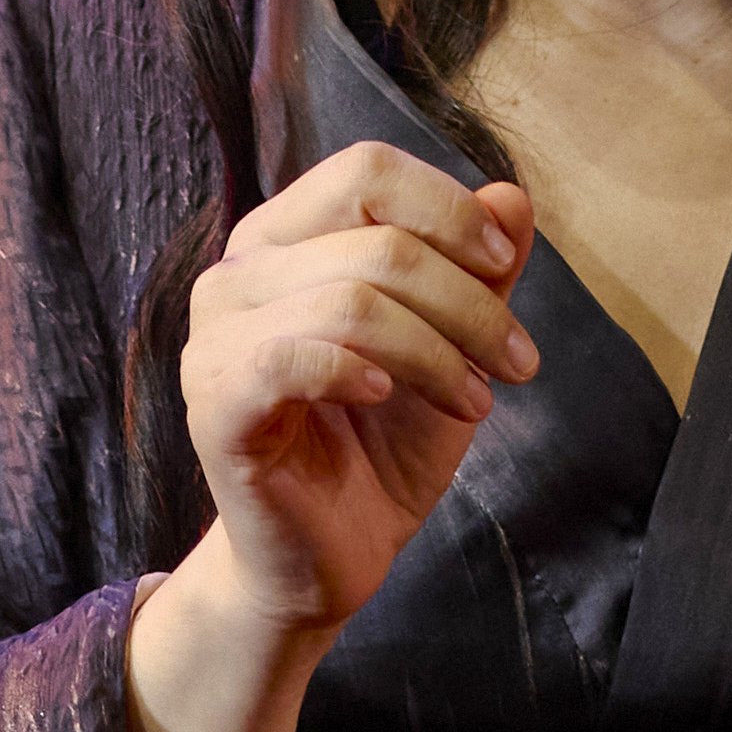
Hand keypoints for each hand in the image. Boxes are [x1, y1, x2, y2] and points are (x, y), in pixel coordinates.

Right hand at [173, 142, 539, 635]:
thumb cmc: (378, 447)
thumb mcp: (451, 349)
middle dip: (468, 300)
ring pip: (348, 298)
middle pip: (375, 238)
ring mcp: (215, 339)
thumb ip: (477, 271)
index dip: (447, 208)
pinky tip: (386, 397)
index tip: (505, 263)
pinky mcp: (215, 407)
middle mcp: (238, 274)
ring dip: (436, 350)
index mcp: (284, 239)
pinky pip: (288, 359)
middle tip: (516, 363)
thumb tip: (513, 194)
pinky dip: (356, 370)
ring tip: (474, 403)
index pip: (365, 171)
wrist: (328, 559)